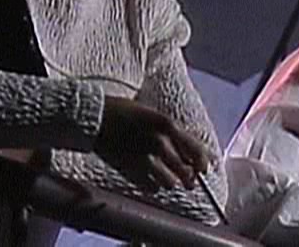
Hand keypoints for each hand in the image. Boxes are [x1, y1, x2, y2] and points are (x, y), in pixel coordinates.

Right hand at [93, 96, 214, 189]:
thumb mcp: (153, 114)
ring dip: (171, 182)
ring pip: (170, 183)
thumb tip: (187, 150)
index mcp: (166, 124)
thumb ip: (171, 132)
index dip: (202, 162)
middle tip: (189, 180)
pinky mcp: (130, 169)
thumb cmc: (124, 111)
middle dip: (189, 177)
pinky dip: (154, 186)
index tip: (204, 169)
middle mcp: (158, 141)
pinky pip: (151, 187)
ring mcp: (144, 157)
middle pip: (185, 171)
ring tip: (167, 178)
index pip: (194, 149)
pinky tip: (151, 179)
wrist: (94, 117)